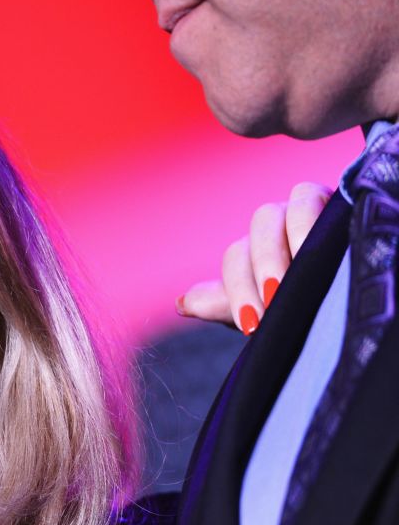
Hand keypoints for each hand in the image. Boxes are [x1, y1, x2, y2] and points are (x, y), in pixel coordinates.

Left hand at [177, 181, 331, 333]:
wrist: (343, 293)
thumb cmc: (297, 302)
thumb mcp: (261, 308)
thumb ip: (223, 304)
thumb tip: (181, 305)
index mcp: (253, 247)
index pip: (237, 257)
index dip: (240, 289)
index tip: (251, 324)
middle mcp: (277, 223)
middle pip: (261, 228)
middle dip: (265, 265)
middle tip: (274, 299)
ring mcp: (307, 208)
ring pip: (291, 208)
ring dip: (296, 240)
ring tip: (301, 274)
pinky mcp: (336, 204)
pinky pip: (322, 199)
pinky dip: (319, 221)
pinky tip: (327, 249)